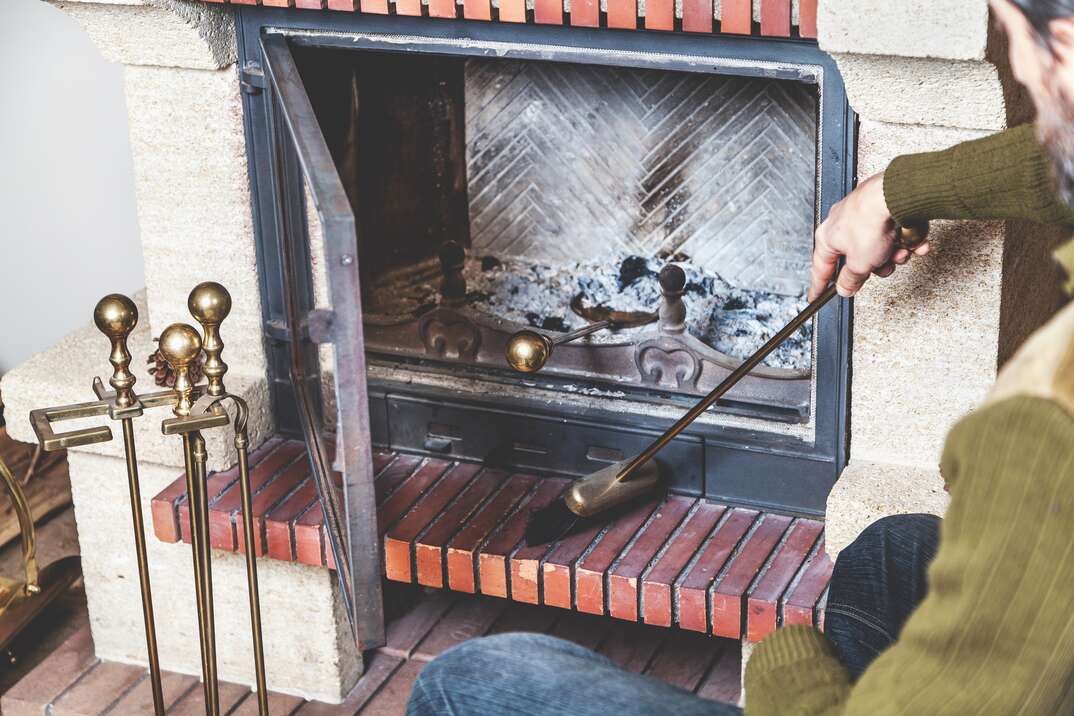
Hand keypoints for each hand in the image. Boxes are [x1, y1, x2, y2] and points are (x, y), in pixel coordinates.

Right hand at [808, 172, 930, 299]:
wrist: (894, 196)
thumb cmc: (870, 222)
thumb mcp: (860, 265)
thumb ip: (850, 280)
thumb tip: (845, 288)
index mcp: (827, 237)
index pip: (820, 269)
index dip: (819, 286)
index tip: (815, 296)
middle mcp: (842, 224)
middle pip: (856, 258)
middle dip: (875, 267)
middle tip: (882, 268)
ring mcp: (863, 214)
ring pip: (878, 247)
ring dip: (893, 254)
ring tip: (900, 252)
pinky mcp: (883, 207)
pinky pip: (893, 232)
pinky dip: (904, 240)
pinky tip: (911, 242)